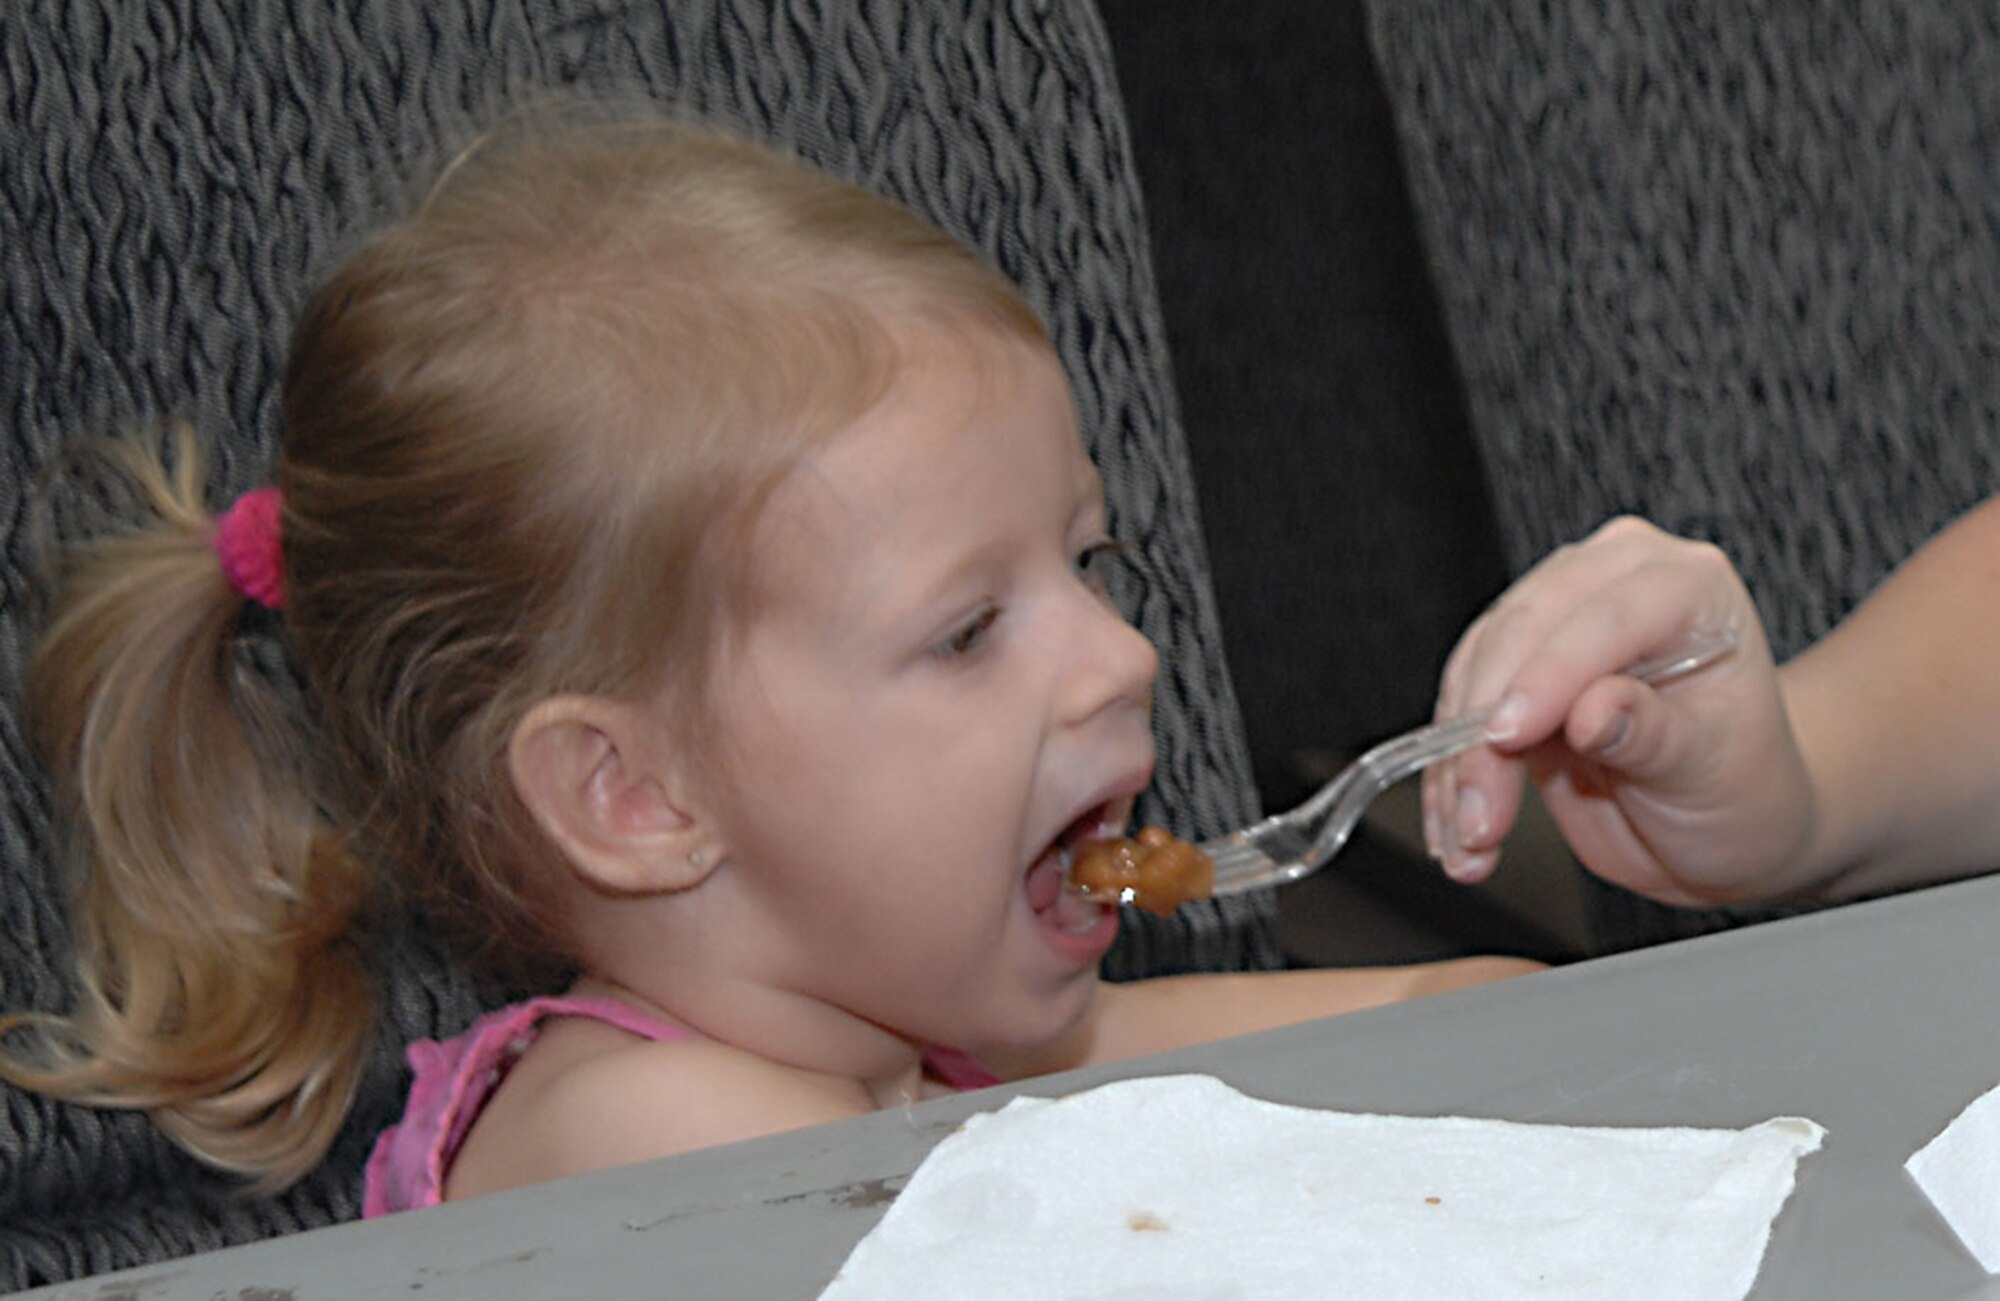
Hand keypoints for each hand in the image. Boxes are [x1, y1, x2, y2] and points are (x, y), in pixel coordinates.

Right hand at [1422, 517, 1814, 906]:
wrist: (1721, 821)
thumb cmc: (1742, 786)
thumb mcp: (1715, 770)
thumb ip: (1654, 735)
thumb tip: (1592, 711)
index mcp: (1688, 586)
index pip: (1606, 615)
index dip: (1549, 674)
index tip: (1507, 737)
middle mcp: (1615, 582)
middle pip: (1523, 630)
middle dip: (1486, 726)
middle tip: (1480, 812)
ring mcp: (1557, 619)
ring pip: (1476, 669)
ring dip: (1457, 759)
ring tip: (1469, 837)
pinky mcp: (1512, 668)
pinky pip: (1458, 710)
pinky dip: (1448, 773)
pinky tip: (1455, 825)